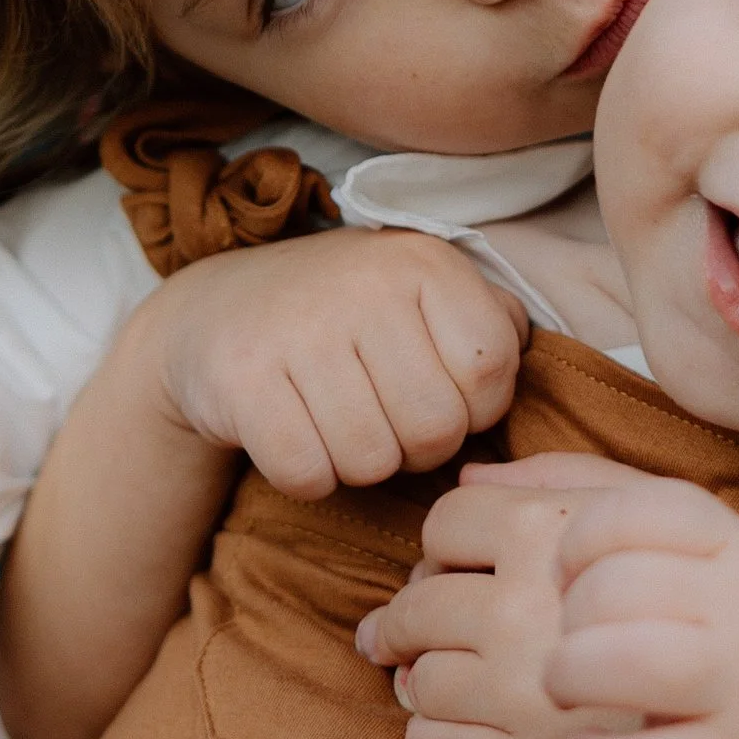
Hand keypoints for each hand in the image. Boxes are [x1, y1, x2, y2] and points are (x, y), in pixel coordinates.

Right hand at [144, 232, 524, 499]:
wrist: (215, 312)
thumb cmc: (345, 318)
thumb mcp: (420, 294)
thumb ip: (488, 320)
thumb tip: (524, 349)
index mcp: (424, 263)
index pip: (490, 375)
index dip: (471, 409)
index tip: (435, 392)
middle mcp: (364, 284)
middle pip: (435, 430)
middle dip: (415, 447)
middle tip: (381, 417)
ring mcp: (298, 329)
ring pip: (371, 461)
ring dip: (358, 464)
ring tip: (337, 422)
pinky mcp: (241, 379)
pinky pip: (306, 474)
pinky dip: (306, 476)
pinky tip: (295, 435)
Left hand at [355, 457, 640, 738]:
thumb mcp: (695, 516)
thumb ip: (580, 482)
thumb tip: (470, 477)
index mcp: (605, 525)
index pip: (459, 519)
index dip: (450, 543)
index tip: (474, 565)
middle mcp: (585, 602)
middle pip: (430, 602)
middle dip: (413, 620)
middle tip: (428, 635)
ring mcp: (580, 695)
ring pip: (433, 684)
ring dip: (430, 689)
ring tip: (467, 688)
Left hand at [540, 473, 738, 738]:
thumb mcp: (715, 543)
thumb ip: (598, 497)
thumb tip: (470, 482)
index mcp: (729, 542)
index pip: (621, 511)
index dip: (570, 541)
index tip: (565, 572)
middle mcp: (737, 608)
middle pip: (606, 587)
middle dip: (552, 617)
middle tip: (552, 641)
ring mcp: (736, 693)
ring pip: (612, 665)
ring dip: (563, 679)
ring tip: (561, 693)